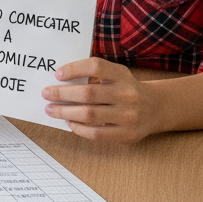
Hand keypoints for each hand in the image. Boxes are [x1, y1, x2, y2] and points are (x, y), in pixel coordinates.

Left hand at [42, 57, 161, 142]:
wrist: (156, 108)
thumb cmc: (125, 89)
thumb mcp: (116, 74)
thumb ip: (94, 74)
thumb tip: (59, 80)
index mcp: (122, 75)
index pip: (96, 67)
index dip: (75, 68)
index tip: (57, 74)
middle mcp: (127, 94)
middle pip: (88, 93)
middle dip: (62, 94)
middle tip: (46, 94)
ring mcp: (128, 116)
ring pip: (89, 115)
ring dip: (65, 112)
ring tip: (51, 109)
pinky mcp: (127, 134)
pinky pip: (96, 133)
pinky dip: (78, 128)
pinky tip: (69, 122)